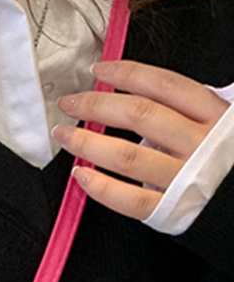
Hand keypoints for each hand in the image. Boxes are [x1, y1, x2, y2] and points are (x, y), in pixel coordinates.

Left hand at [52, 60, 229, 219]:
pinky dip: (101, 188)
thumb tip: (139, 98)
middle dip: (97, 104)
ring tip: (64, 135)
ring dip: (88, 143)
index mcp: (214, 117)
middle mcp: (199, 144)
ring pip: (128, 156)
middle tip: (69, 102)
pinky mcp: (172, 210)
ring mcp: (185, 178)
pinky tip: (80, 175)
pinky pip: (131, 199)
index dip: (127, 73)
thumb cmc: (230, 164)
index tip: (99, 70)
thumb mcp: (224, 127)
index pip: (165, 85)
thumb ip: (188, 114)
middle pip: (140, 115)